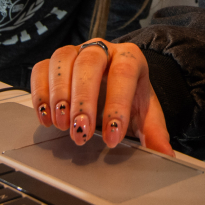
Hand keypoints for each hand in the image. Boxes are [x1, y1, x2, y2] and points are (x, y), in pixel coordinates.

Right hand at [30, 42, 172, 155]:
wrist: (116, 81)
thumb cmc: (130, 97)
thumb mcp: (145, 114)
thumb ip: (155, 133)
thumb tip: (165, 154)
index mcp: (130, 57)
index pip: (124, 73)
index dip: (116, 105)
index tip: (112, 137)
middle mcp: (102, 49)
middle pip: (89, 63)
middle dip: (83, 100)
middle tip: (81, 133)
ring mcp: (75, 51)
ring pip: (62, 60)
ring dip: (59, 95)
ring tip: (61, 125)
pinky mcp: (53, 62)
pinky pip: (41, 69)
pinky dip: (39, 93)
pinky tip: (45, 117)